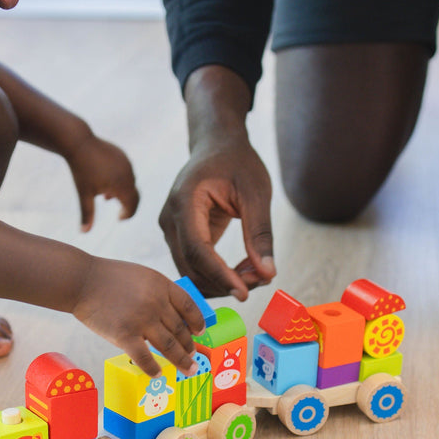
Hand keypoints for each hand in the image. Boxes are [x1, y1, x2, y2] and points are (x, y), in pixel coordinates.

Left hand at [65, 134, 138, 230]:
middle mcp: (127, 174)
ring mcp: (126, 163)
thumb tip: (84, 232)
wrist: (79, 142)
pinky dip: (121, 181)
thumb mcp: (83, 194)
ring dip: (123, 192)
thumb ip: (87, 214)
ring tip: (107, 197)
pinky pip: (126, 171)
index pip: (132, 205)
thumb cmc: (81, 170)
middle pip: (134, 195)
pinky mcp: (122, 155)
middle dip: (128, 205)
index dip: (127, 214)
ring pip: (130, 182)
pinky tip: (107, 183)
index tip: (119, 219)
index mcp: (121, 185)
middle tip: (120, 213)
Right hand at [71, 257, 204, 376]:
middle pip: (180, 329)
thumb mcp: (142, 276)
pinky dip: (153, 369)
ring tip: (188, 369)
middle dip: (189, 346)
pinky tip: (158, 374)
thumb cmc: (108, 278)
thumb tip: (172, 316)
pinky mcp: (124, 335)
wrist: (81, 281)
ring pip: (169, 346)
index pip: (189, 307)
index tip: (200, 332)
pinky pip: (144, 357)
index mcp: (161, 285)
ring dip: (181, 360)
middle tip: (193, 357)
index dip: (197, 322)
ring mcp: (141, 320)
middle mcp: (156, 303)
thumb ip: (158, 293)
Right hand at [159, 135, 275, 299]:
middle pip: (191, 268)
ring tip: (256, 275)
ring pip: (190, 273)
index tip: (245, 293)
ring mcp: (171, 230)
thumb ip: (260, 233)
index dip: (220, 275)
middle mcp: (170, 219)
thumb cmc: (237, 162)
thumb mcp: (256, 193)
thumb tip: (268, 273)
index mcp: (185, 201)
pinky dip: (218, 275)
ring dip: (222, 283)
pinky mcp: (179, 237)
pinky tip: (244, 271)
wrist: (216, 145)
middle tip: (262, 281)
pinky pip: (195, 266)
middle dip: (225, 283)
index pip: (197, 250)